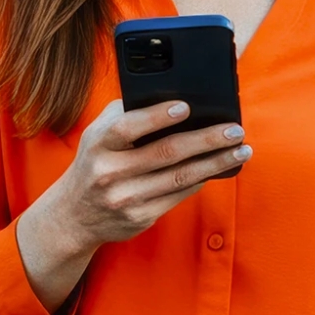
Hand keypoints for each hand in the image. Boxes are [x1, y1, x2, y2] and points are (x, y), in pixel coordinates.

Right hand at [15, 100, 250, 312]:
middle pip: (165, 153)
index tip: (186, 106)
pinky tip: (219, 168)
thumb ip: (125, 114)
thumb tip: (172, 96)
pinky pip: (178, 195)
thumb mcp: (97, 135)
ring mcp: (126, 198)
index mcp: (98, 144)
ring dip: (215, 162)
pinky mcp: (140, 218)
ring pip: (180, 177)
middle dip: (205, 140)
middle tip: (235, 130)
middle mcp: (109, 172)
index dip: (156, 116)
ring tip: (240, 150)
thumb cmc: (94, 162)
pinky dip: (201, 180)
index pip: (127, 127)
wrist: (73, 216)